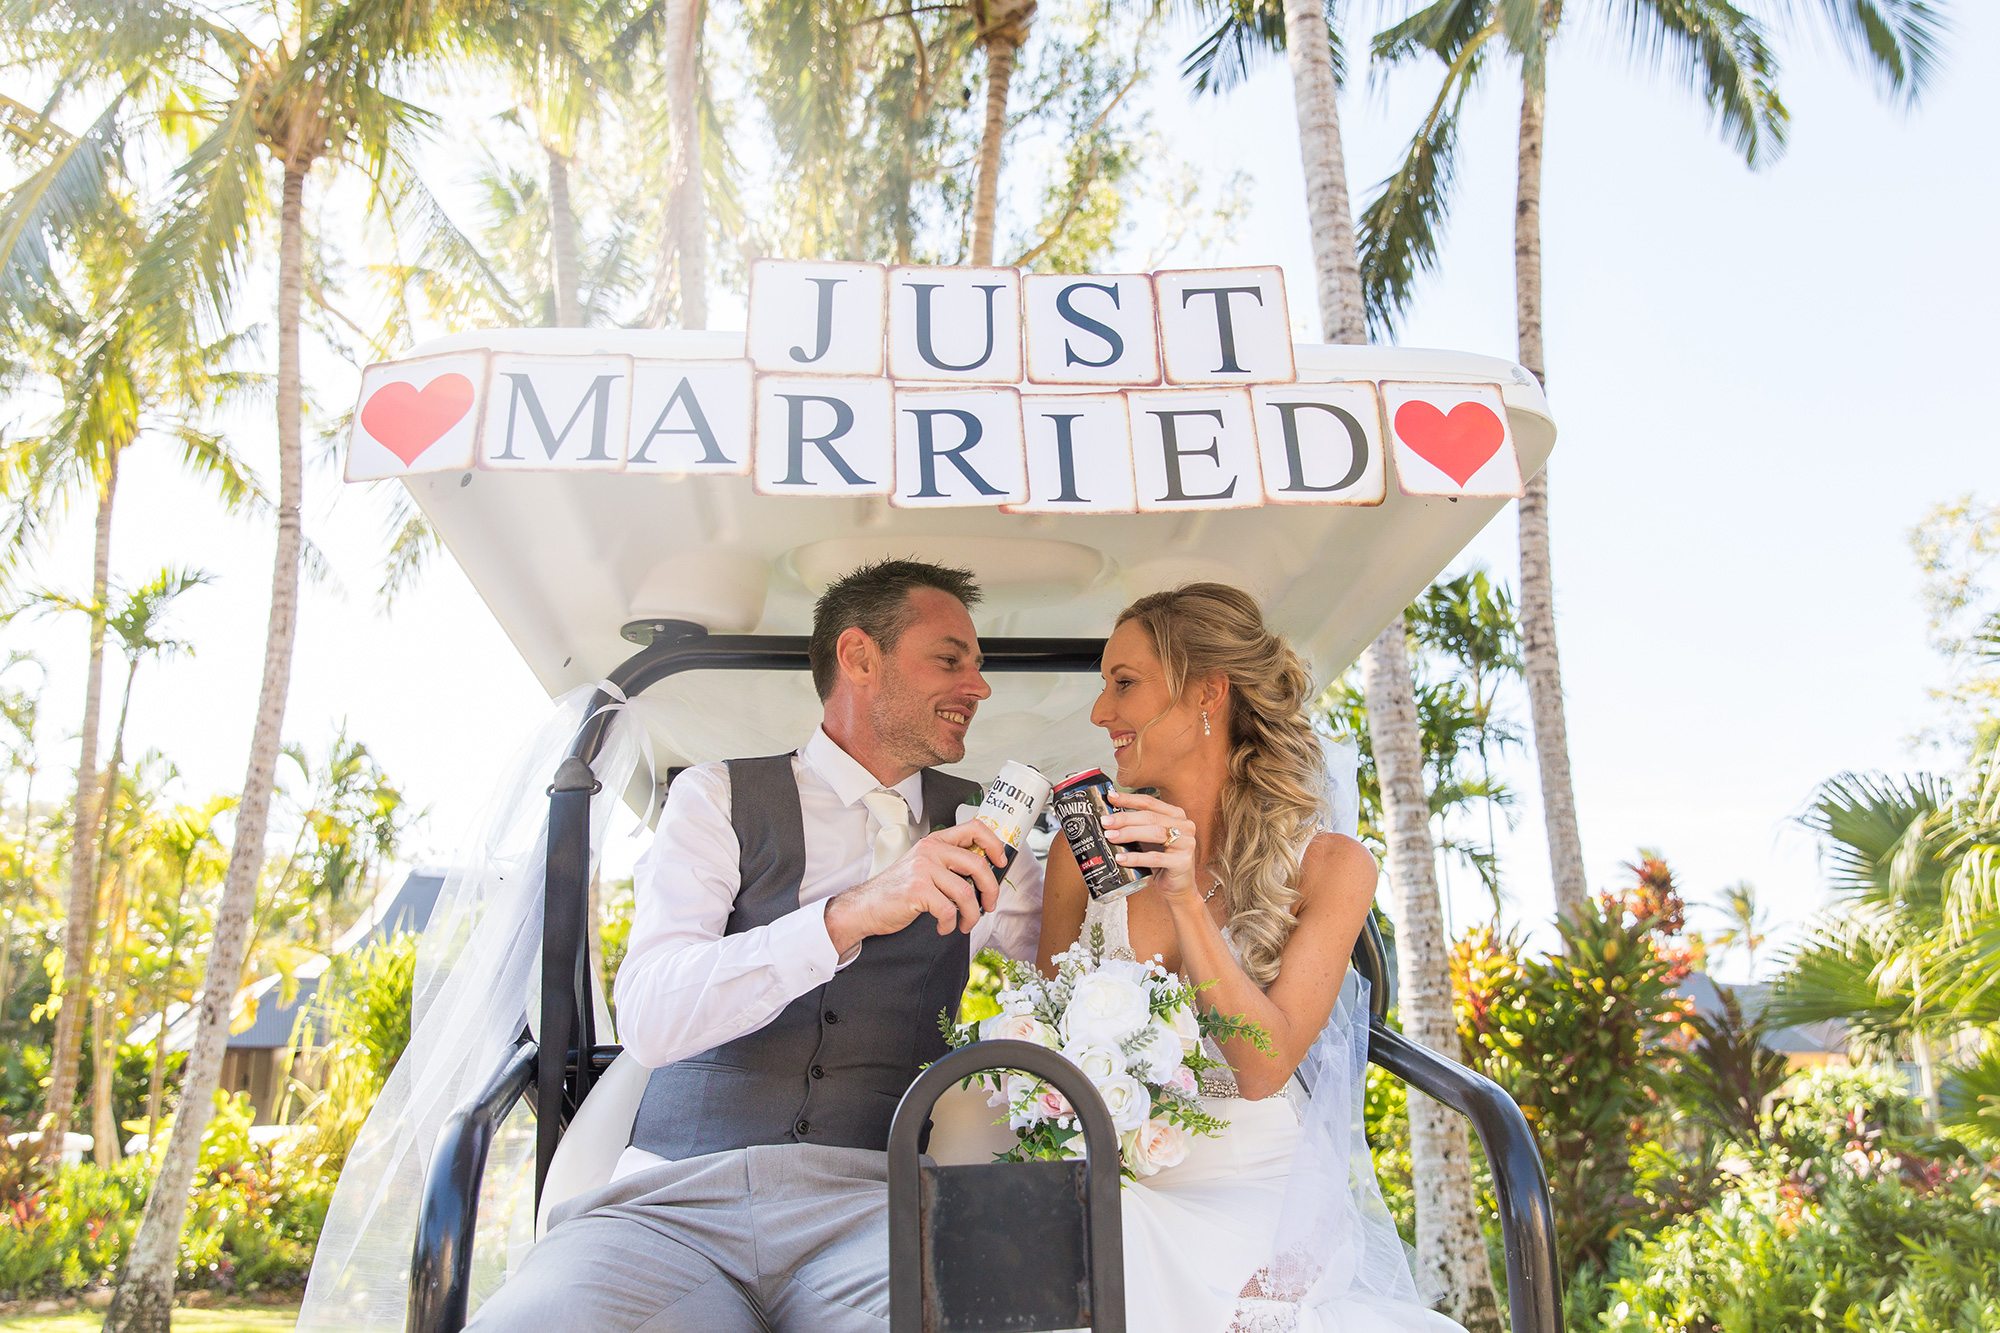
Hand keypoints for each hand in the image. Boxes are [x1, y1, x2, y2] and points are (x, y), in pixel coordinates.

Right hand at [825, 820, 1009, 953]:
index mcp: (935, 842)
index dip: (994, 844)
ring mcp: (923, 869)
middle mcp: (930, 851)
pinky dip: (950, 924)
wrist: (865, 906)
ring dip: (971, 915)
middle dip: (990, 890)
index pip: (974, 828)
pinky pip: (949, 910)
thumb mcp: (923, 867)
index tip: (1001, 862)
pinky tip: (943, 927)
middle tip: (988, 905)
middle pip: (978, 864)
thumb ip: (948, 864)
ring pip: (966, 893)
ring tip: (965, 923)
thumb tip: (983, 875)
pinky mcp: (918, 890)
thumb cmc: (897, 890)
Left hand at [1103, 790, 1201, 900]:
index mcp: (1176, 815)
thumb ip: (1136, 827)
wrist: (1178, 887)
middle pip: (1151, 817)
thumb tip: (1108, 818)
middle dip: (1125, 818)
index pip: (1150, 802)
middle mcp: (1185, 826)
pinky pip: (1155, 858)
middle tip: (1105, 822)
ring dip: (1129, 834)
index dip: (1129, 799)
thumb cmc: (1161, 860)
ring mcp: (1186, 843)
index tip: (1110, 797)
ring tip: (1110, 837)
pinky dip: (1136, 857)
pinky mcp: (1183, 862)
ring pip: (1155, 833)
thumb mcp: (1150, 840)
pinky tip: (1121, 858)